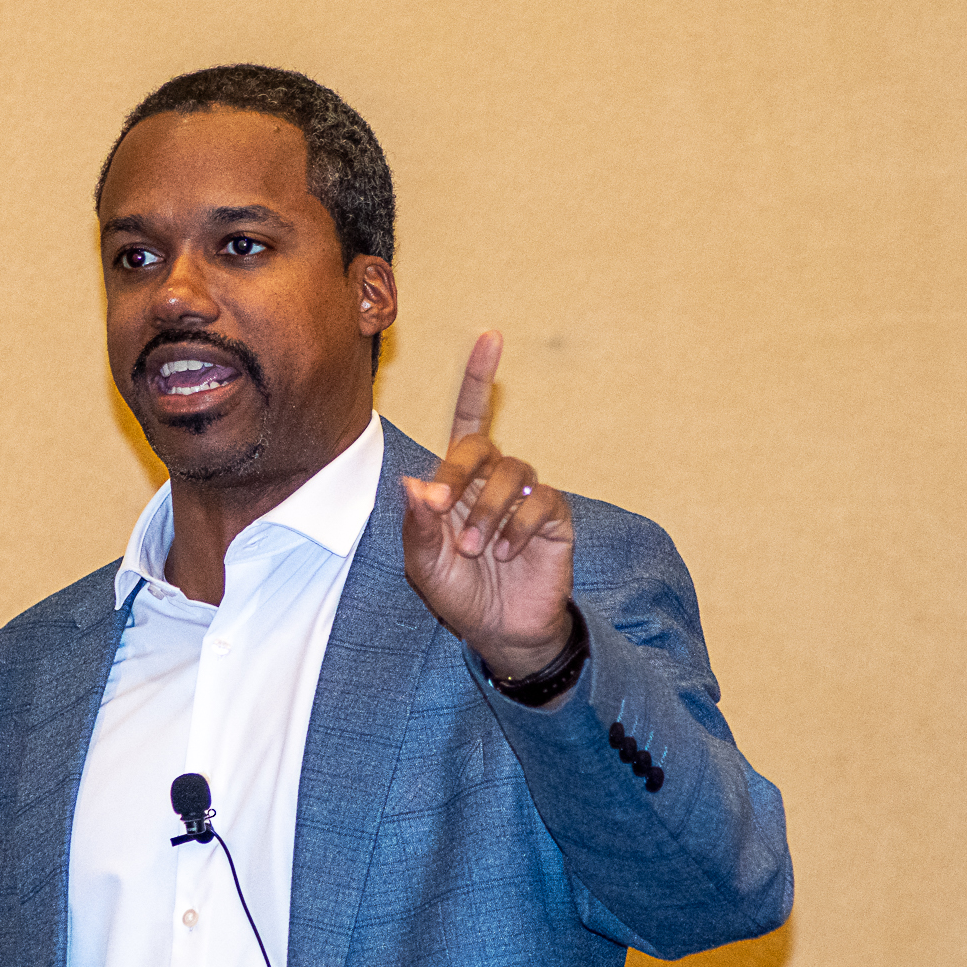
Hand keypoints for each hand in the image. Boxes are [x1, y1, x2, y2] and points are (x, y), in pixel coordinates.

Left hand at [402, 331, 575, 678]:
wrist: (500, 630)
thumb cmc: (460, 591)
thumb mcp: (425, 564)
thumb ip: (418, 526)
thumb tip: (412, 483)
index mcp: (458, 481)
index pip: (470, 419)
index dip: (479, 378)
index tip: (491, 336)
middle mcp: (494, 479)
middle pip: (479, 444)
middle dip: (459, 473)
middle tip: (445, 511)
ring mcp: (526, 496)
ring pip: (511, 472)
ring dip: (486, 511)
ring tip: (477, 550)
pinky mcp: (554, 518)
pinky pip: (540, 502)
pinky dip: (517, 526)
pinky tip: (506, 552)